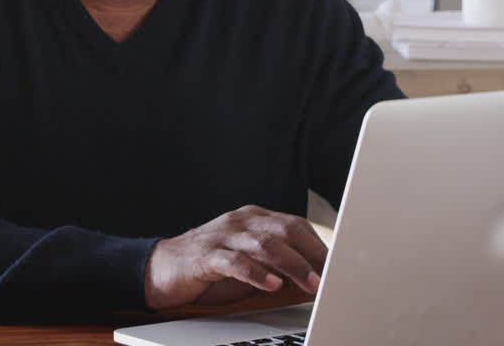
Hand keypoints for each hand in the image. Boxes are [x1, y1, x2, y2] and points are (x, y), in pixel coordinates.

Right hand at [144, 205, 328, 310]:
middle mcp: (241, 222)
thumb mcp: (250, 263)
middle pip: (285, 229)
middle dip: (312, 253)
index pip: (296, 225)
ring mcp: (222, 236)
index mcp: (255, 219)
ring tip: (310, 283)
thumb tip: (317, 279)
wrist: (161, 269)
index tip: (342, 268)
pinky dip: (255, 272)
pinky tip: (271, 284)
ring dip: (292, 264)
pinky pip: (234, 261)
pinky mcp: (205, 255)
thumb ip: (278, 264)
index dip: (321, 247)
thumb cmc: (211, 267)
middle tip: (332, 276)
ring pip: (264, 243)